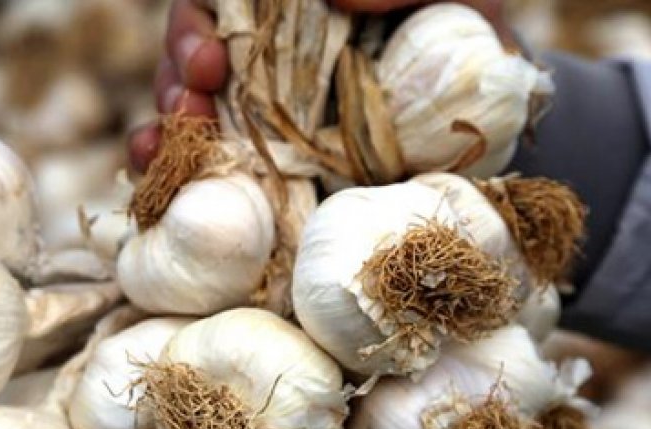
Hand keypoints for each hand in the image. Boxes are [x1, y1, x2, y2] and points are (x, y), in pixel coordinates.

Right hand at [127, 0, 509, 173]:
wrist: (487, 104)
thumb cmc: (461, 26)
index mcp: (290, 4)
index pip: (216, 4)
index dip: (196, 28)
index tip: (211, 61)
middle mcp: (263, 47)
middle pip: (190, 52)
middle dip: (176, 80)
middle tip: (189, 106)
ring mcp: (260, 105)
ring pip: (186, 105)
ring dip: (170, 130)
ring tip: (169, 155)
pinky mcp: (269, 161)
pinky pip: (208, 164)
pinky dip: (178, 177)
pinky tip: (163, 188)